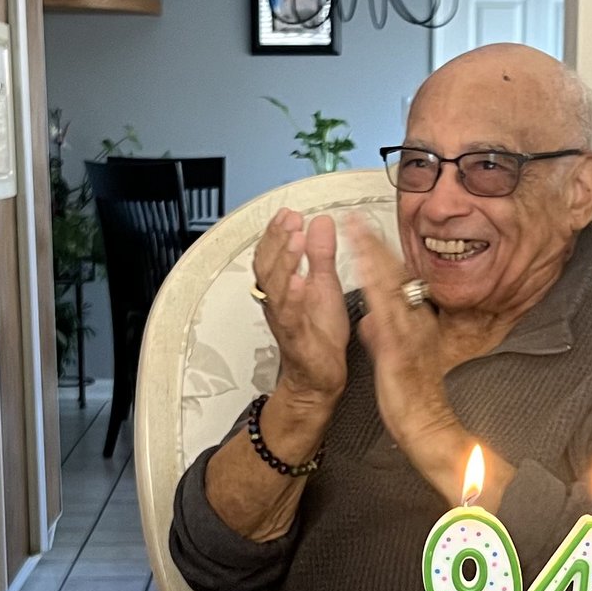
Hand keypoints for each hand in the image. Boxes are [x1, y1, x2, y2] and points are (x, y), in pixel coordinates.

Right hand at [252, 210, 349, 407]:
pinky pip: (289, 316)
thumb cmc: (319, 336)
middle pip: (267, 264)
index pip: (272, 253)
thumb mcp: (324, 285)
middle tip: (291, 220)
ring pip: (275, 287)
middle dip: (277, 239)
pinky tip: (299, 282)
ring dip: (285, 261)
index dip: (277, 231)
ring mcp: (284, 318)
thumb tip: (321, 224)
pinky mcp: (295, 337)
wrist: (320, 377)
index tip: (288, 213)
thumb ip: (321, 255)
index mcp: (283, 287)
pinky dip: (293, 297)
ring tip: (295, 241)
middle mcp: (278, 301)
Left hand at [347, 215, 455, 450]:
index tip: (365, 233)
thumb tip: (371, 317)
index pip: (398, 282)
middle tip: (357, 219)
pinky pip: (386, 312)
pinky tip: (362, 271)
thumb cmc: (414, 396)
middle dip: (375, 245)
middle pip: (395, 275)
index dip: (381, 255)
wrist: (428, 424)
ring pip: (390, 286)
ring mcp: (408, 332)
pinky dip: (373, 287)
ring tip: (355, 232)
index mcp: (414, 323)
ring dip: (372, 257)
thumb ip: (383, 333)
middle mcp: (415, 322)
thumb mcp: (396, 356)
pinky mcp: (399, 348)